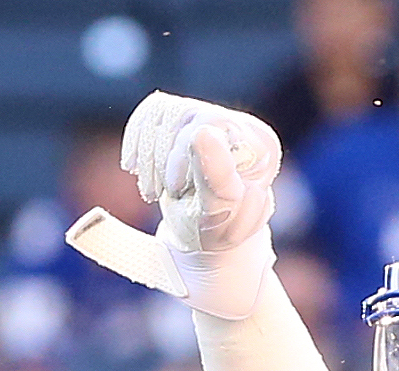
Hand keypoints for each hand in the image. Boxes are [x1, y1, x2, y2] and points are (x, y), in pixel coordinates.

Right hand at [121, 91, 281, 253]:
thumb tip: (203, 132)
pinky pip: (152, 110)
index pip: (214, 124)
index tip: (174, 189)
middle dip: (164, 158)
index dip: (182, 153)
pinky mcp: (186, 116)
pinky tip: (137, 167)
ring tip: (155, 189)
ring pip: (165, 112)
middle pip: (186, 115)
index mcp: (261, 146)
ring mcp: (212, 116)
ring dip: (149, 155)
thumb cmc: (217, 229)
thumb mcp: (219, 218)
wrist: (202, 233)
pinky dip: (137, 141)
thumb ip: (217, 180)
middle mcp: (240, 124)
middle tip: (168, 193)